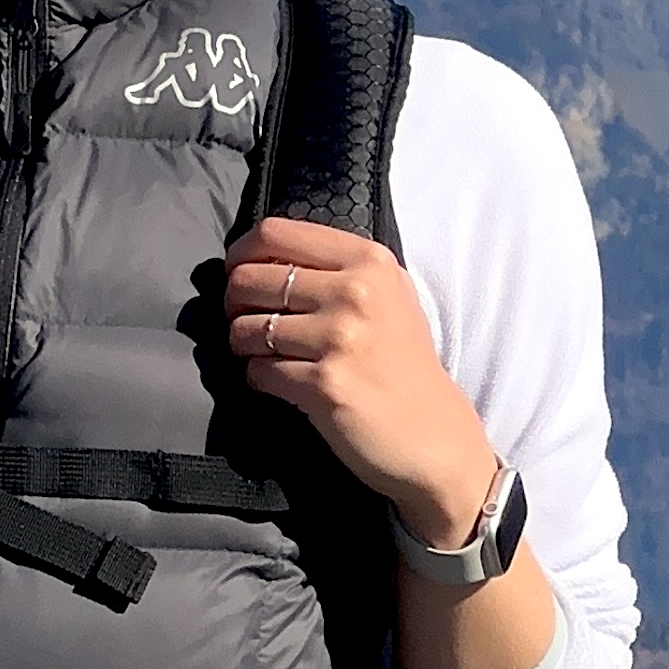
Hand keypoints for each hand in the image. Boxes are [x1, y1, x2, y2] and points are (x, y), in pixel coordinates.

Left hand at [223, 219, 495, 548]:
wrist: (434, 436)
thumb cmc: (403, 364)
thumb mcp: (387, 295)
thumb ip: (335, 268)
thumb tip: (262, 257)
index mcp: (368, 260)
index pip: (274, 233)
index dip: (242, 253)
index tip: (238, 272)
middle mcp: (355, 292)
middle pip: (249, 279)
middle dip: (235, 304)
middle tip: (248, 321)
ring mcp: (340, 338)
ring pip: (246, 327)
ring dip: (243, 344)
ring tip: (265, 354)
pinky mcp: (325, 384)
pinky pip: (258, 370)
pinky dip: (258, 378)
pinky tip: (279, 382)